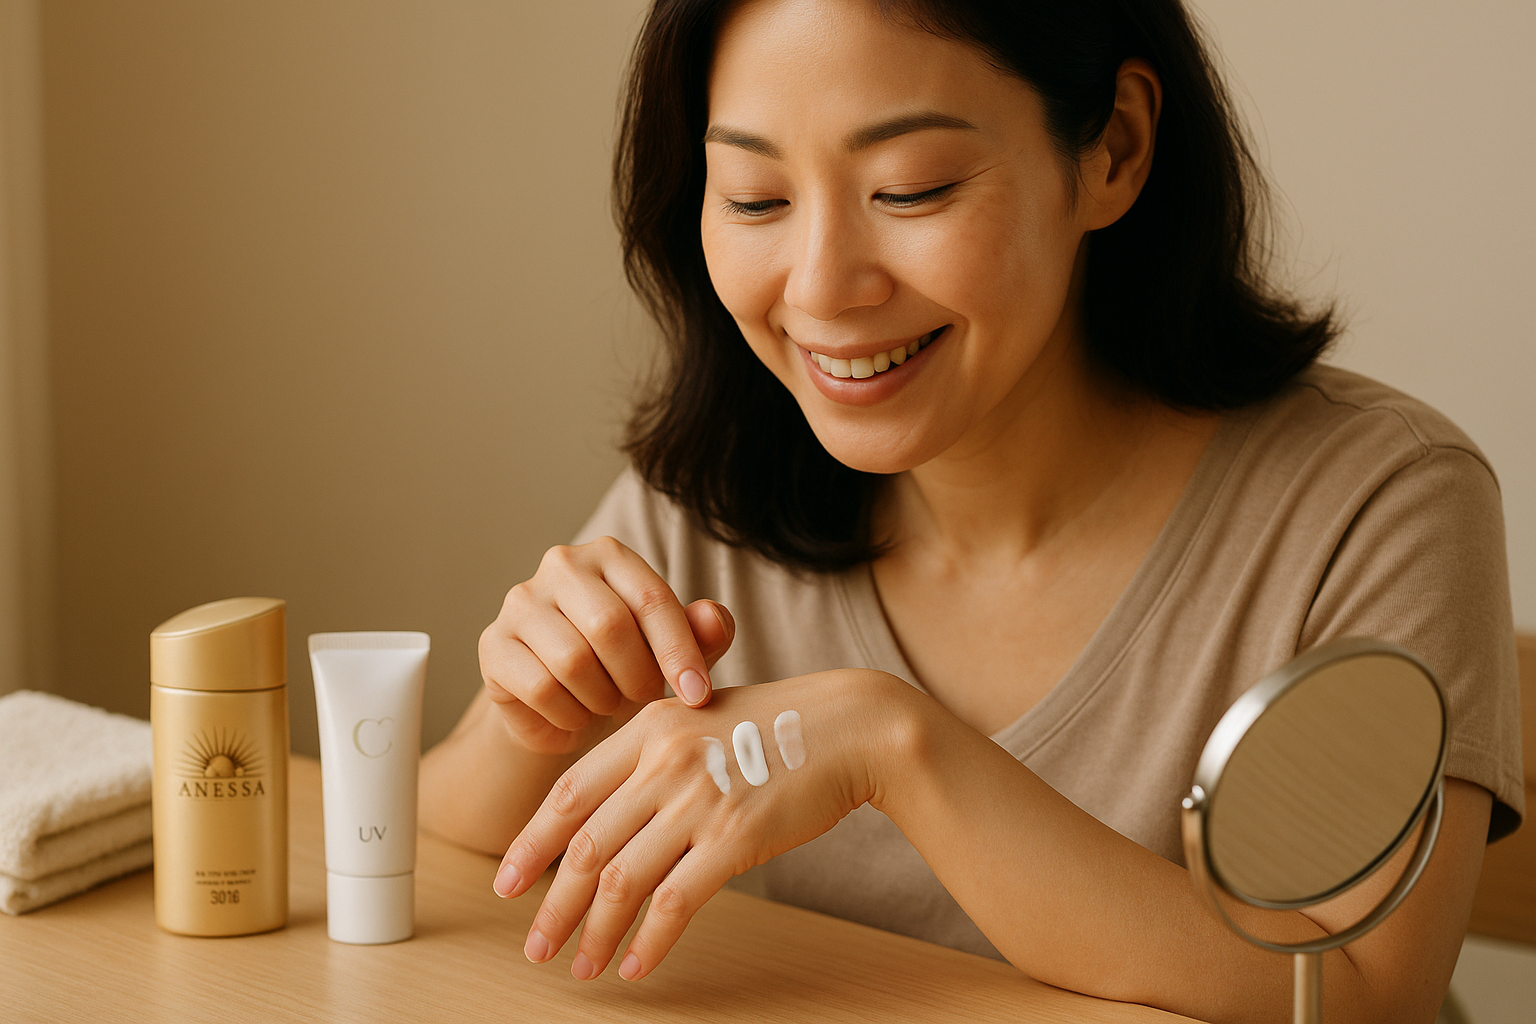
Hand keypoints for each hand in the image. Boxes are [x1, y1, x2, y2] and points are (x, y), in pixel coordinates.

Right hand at [479, 536, 735, 754]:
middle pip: (610, 626)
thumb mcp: (672, 653)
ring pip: (573, 661)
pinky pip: (541, 688)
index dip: (680, 652)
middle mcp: (561, 565)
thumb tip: (713, 618)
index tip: (699, 695)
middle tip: (642, 699)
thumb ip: (702, 634)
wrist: (562, 705)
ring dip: (602, 699)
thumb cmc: (626, 667)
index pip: (652, 598)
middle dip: (637, 677)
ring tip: (607, 704)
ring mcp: (520, 602)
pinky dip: (569, 715)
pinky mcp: (494, 645)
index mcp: (610, 555)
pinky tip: (575, 715)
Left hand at [492, 670, 908, 980]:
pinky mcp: (735, 838)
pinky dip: (650, 940)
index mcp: (649, 728)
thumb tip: (610, 810)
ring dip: (593, 932)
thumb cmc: (781, 724)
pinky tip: (636, 964)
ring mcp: (698, 801)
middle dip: (551, 904)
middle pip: (585, 845)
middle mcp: (664, 763)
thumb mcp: (703, 716)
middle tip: (533, 944)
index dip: (531, 842)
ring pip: (621, 879)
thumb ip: (654, 753)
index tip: (507, 881)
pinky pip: (675, 901)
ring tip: (579, 966)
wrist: (852, 726)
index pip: (569, 793)